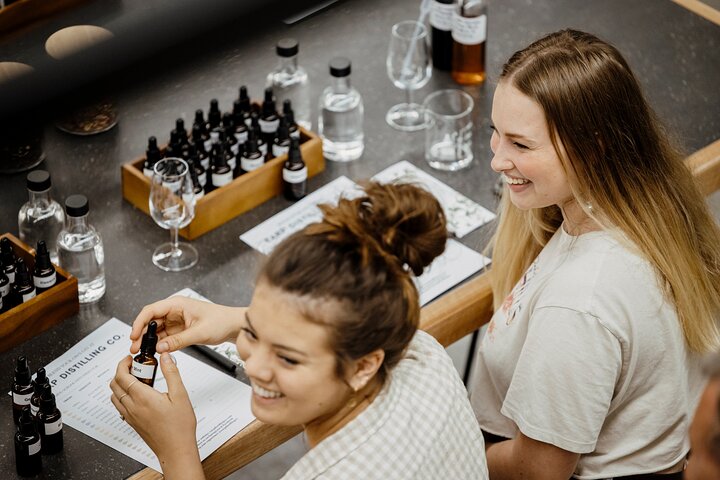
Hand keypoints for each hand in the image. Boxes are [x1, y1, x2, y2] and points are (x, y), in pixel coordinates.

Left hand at [110, 354, 203, 477]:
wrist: (176, 449)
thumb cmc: (179, 426)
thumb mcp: (180, 394)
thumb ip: (171, 373)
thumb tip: (166, 357)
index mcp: (143, 398)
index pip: (122, 376)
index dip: (123, 364)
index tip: (130, 358)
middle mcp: (132, 407)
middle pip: (114, 384)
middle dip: (121, 371)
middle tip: (134, 366)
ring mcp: (130, 416)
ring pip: (114, 396)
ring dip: (120, 384)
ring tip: (136, 379)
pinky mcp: (132, 423)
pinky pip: (119, 406)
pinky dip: (122, 396)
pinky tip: (137, 395)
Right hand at [130, 296, 245, 353]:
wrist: (234, 326)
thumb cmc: (222, 321)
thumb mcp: (199, 332)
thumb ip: (178, 340)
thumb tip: (160, 347)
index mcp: (178, 304)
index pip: (151, 310)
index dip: (139, 322)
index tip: (133, 335)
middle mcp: (174, 310)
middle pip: (150, 320)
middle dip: (141, 334)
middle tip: (135, 348)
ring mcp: (176, 320)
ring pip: (155, 329)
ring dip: (148, 340)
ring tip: (141, 352)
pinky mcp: (179, 329)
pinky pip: (164, 336)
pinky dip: (158, 343)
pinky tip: (154, 352)